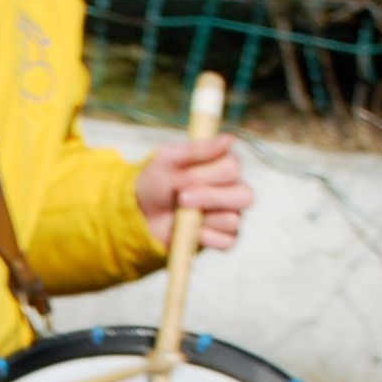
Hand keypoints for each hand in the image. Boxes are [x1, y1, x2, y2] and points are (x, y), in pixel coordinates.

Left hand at [136, 139, 250, 252]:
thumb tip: (229, 139)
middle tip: (181, 199)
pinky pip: (228, 241)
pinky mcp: (221, 238)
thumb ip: (198, 151)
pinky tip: (190, 233)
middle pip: (244, 195)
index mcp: (222, 166)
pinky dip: (208, 239)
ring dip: (205, 220)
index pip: (233, 168)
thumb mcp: (168, 160)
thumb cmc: (154, 182)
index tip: (185, 179)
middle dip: (211, 198)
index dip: (210, 175)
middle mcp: (232, 189)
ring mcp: (228, 214)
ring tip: (181, 217)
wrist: (137, 215)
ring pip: (234, 220)